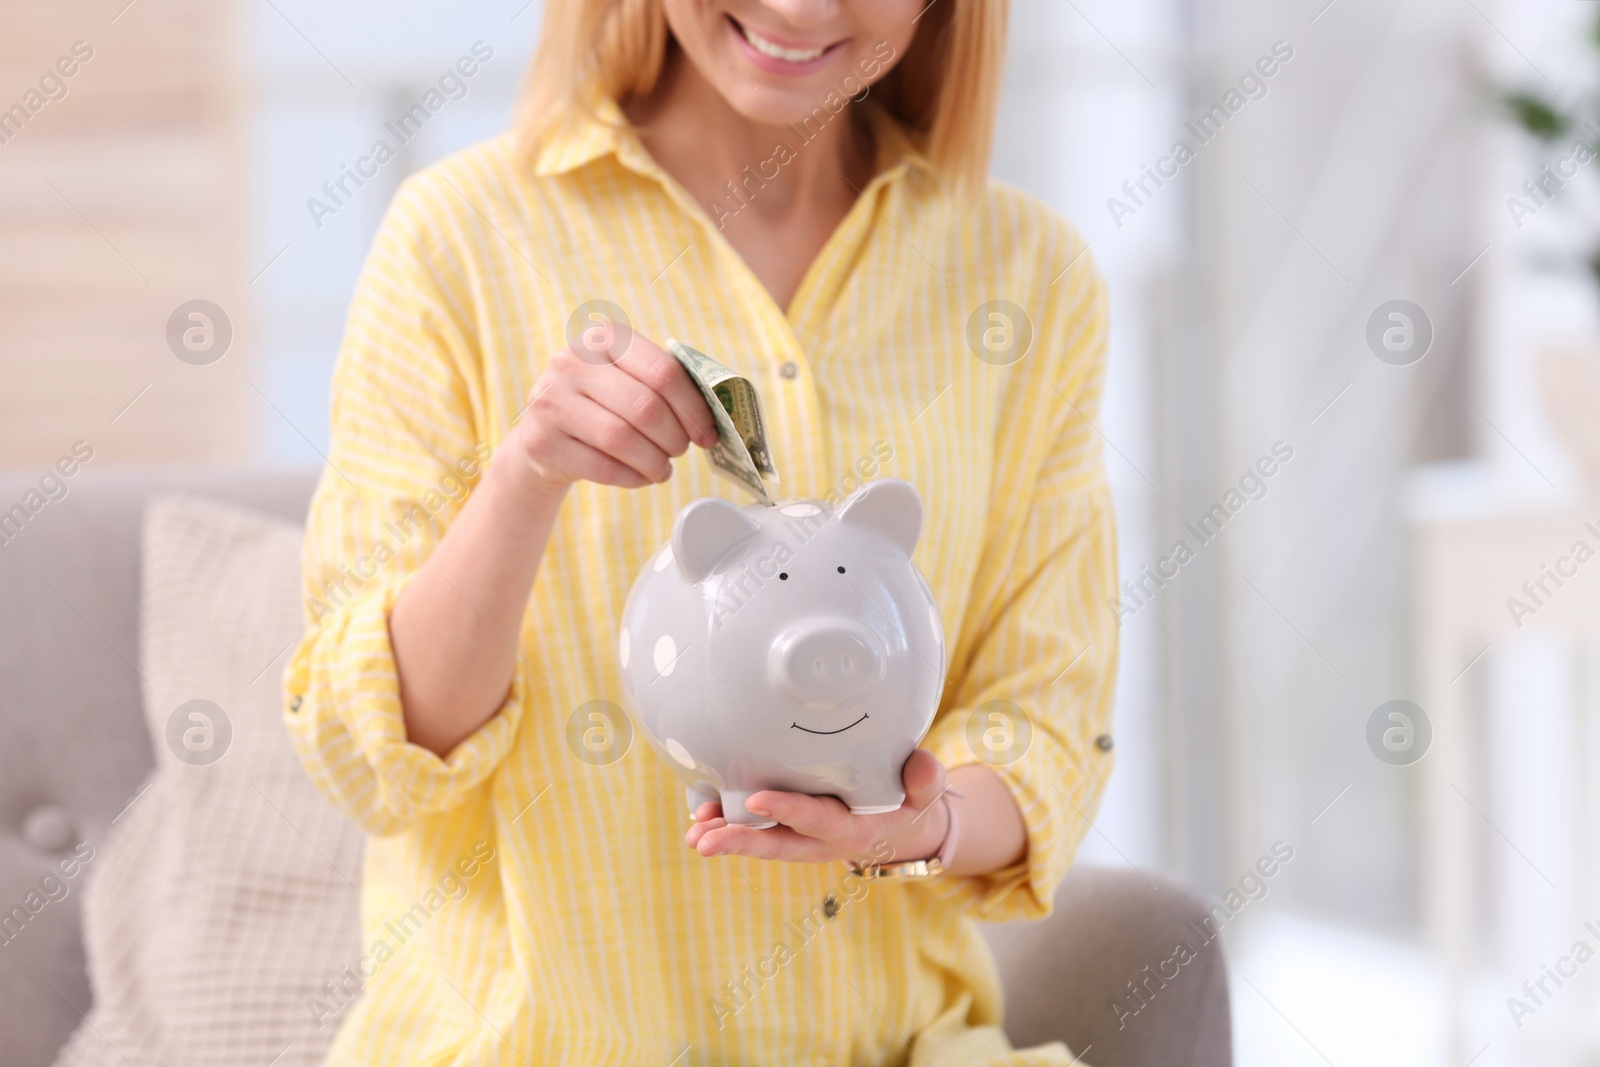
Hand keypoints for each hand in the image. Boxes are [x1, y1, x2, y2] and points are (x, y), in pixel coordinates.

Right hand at [505, 331, 717, 494]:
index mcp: (603, 338)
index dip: (694, 408)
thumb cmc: (601, 405)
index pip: (664, 372)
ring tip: (661, 468)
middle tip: (680, 450)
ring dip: (654, 462)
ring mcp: (551, 401)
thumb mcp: (626, 379)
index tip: (707, 432)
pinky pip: (603, 467)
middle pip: (645, 408)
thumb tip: (719, 412)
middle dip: (675, 438)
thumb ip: (665, 383)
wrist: (543, 435)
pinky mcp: (541, 441)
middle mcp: (571, 362)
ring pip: (623, 439)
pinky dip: (632, 477)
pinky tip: (639, 475)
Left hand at [684, 750, 952, 866]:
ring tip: (694, 834)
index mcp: (854, 831)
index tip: (757, 799)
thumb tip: (922, 765)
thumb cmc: (908, 801)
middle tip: (704, 840)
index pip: (819, 820)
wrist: (900, 828)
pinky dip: (726, 824)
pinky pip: (754, 830)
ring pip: (759, 841)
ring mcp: (800, 838)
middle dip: (740, 841)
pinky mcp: (786, 829)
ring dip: (725, 837)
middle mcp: (820, 840)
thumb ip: (926, 780)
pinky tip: (700, 816)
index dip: (789, 811)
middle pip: (777, 844)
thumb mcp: (926, 794)